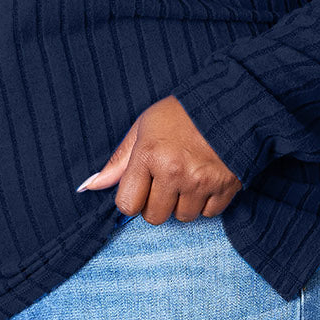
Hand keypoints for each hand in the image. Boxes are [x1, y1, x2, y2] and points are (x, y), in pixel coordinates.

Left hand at [79, 95, 242, 223]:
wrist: (229, 102)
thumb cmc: (180, 114)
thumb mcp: (143, 129)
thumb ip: (118, 161)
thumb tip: (90, 186)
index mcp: (149, 155)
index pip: (127, 205)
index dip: (132, 198)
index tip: (141, 185)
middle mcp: (174, 171)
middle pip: (154, 216)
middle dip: (156, 202)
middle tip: (165, 180)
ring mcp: (201, 181)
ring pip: (182, 217)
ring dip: (182, 203)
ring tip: (187, 177)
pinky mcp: (226, 186)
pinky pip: (208, 214)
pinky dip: (205, 202)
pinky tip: (205, 180)